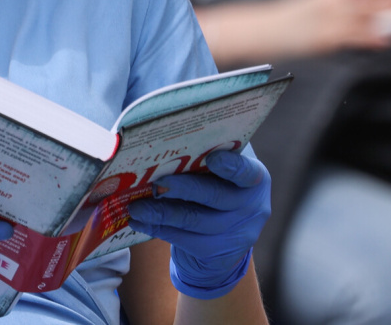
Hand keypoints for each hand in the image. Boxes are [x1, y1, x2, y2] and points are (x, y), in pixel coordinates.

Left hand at [125, 150, 269, 299]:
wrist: (224, 237)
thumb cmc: (215, 186)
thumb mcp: (219, 170)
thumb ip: (204, 155)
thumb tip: (165, 138)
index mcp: (255, 177)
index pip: (246, 171)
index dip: (231, 166)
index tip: (212, 158)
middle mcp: (252, 206)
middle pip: (216, 196)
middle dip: (183, 188)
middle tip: (156, 183)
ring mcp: (238, 234)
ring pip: (195, 220)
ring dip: (161, 213)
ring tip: (136, 206)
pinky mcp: (218, 252)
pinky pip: (184, 240)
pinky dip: (158, 228)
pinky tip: (139, 221)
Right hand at [275, 0, 390, 53]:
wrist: (262, 28)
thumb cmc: (291, 19)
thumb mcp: (320, 5)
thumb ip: (348, 10)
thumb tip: (374, 21)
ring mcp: (330, 15)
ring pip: (369, 8)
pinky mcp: (325, 34)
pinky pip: (352, 35)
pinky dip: (369, 37)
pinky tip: (385, 39)